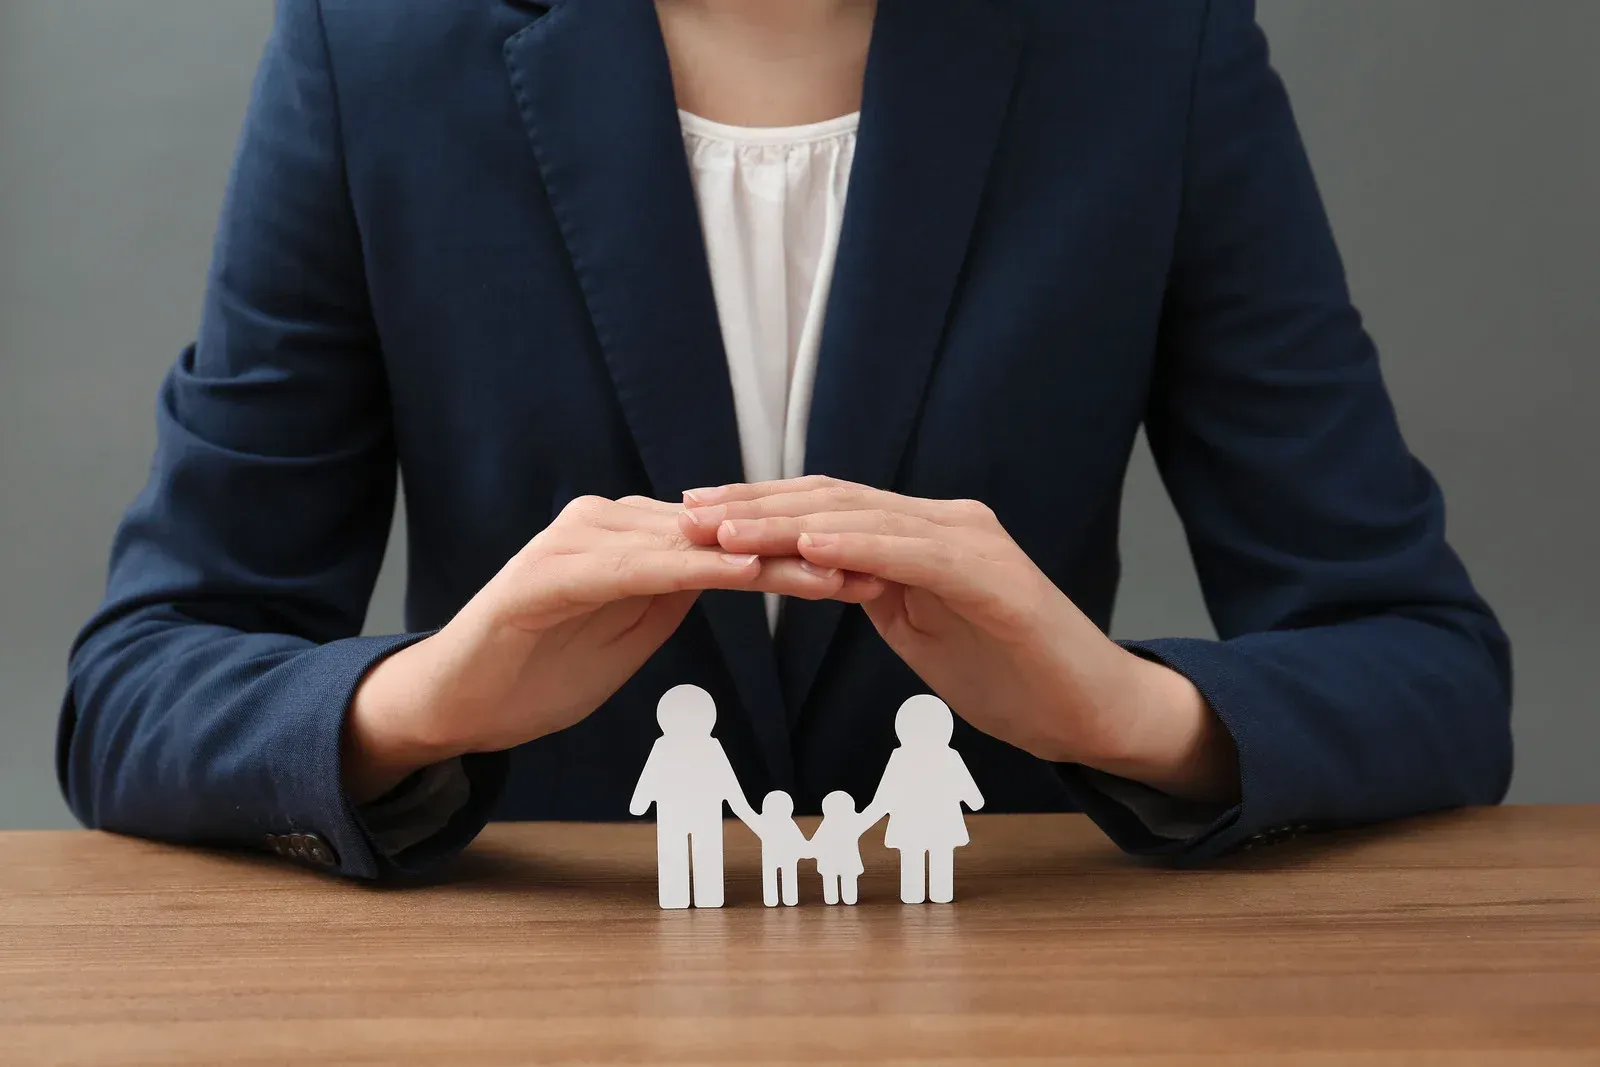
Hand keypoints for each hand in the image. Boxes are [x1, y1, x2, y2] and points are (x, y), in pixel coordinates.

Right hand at [342, 495, 848, 802]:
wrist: (455, 702)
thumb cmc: (542, 670)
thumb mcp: (629, 631)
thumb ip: (673, 593)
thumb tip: (733, 567)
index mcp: (631, 537)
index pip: (732, 540)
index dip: (802, 554)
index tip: (873, 570)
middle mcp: (606, 524)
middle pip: (722, 533)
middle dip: (801, 551)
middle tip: (880, 564)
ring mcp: (574, 543)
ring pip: (689, 545)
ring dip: (764, 558)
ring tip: (833, 572)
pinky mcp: (546, 575)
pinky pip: (634, 568)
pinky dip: (692, 570)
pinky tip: (742, 574)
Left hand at [678, 477, 1238, 803]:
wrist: (1090, 711)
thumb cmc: (1009, 674)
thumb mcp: (919, 627)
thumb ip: (872, 590)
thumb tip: (813, 571)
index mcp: (920, 535)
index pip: (827, 509)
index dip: (759, 509)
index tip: (694, 516)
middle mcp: (943, 523)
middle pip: (834, 501)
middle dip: (755, 506)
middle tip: (687, 512)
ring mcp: (971, 543)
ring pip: (864, 518)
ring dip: (788, 521)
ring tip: (725, 528)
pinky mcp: (994, 577)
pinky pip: (915, 553)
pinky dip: (860, 545)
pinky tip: (810, 546)